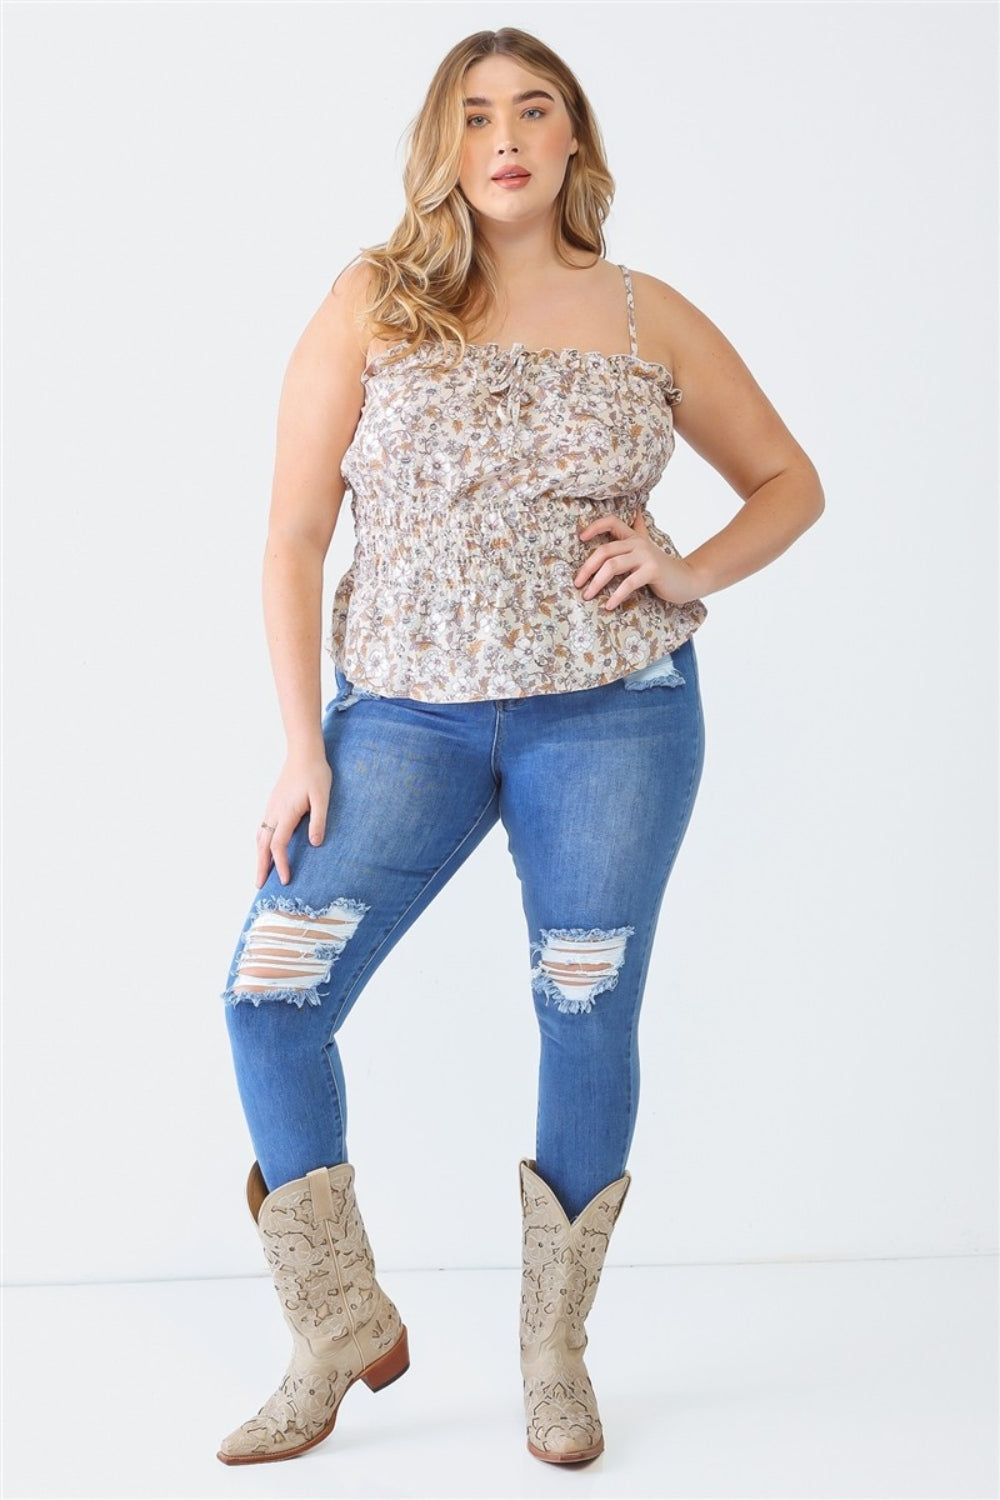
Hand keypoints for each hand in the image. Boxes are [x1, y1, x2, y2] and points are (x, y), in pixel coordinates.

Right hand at [256, 750, 331, 887]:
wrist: (304, 753)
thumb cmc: (316, 774)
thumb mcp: (322, 798)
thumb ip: (318, 821)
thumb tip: (315, 844)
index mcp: (286, 813)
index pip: (278, 845)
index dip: (280, 864)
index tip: (284, 880)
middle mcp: (274, 812)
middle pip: (262, 845)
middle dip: (261, 866)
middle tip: (259, 885)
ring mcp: (271, 807)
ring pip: (260, 836)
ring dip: (259, 855)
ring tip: (260, 871)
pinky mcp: (273, 803)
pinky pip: (263, 828)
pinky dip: (261, 843)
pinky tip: (265, 848)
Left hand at [575, 509, 700, 609]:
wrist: (687, 579)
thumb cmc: (661, 567)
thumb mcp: (647, 547)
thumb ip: (639, 530)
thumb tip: (636, 511)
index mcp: (633, 537)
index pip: (611, 522)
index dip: (595, 526)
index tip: (581, 538)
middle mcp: (638, 543)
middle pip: (605, 550)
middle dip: (587, 568)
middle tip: (577, 583)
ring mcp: (646, 556)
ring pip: (612, 566)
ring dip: (596, 583)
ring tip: (587, 595)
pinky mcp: (652, 570)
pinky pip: (628, 583)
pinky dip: (616, 596)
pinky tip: (609, 605)